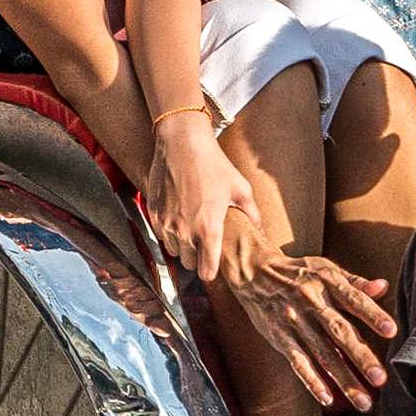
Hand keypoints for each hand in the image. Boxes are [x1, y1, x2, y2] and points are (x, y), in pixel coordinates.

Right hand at [146, 112, 259, 282]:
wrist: (183, 143)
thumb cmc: (214, 165)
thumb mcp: (240, 189)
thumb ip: (253, 215)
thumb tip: (262, 233)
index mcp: (209, 228)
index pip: (206, 270)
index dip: (211, 272)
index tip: (214, 267)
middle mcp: (184, 230)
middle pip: (189, 264)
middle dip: (197, 258)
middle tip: (205, 245)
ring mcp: (166, 222)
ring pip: (173, 251)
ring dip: (182, 246)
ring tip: (192, 230)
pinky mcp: (153, 212)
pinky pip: (161, 235)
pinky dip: (168, 233)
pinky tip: (179, 218)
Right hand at [221, 214, 397, 410]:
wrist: (255, 273)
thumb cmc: (298, 272)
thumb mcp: (325, 269)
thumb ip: (355, 282)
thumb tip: (383, 287)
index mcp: (326, 283)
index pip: (353, 300)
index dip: (372, 314)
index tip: (392, 331)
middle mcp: (311, 303)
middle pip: (339, 332)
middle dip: (361, 356)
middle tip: (380, 379)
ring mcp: (295, 323)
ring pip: (322, 354)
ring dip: (343, 379)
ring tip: (364, 402)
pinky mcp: (281, 338)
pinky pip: (298, 362)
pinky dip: (311, 381)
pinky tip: (327, 399)